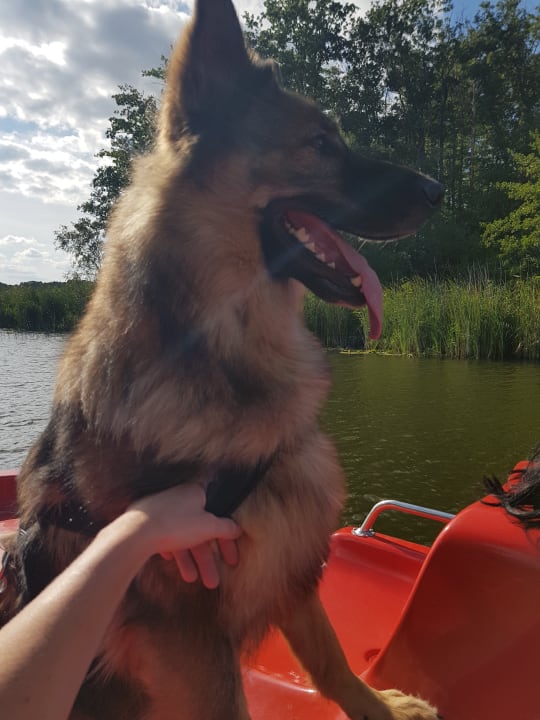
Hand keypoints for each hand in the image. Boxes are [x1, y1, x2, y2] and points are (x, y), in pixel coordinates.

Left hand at [125, 484, 241, 588]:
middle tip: (213, 581)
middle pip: (200, 529)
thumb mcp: (208, 527)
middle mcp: (180, 496)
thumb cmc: (176, 525)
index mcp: (196, 492)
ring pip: (181, 534)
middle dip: (206, 558)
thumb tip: (237, 528)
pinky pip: (164, 534)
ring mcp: (162, 507)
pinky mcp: (146, 519)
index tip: (230, 559)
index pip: (218, 515)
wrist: (135, 531)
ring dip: (188, 559)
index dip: (226, 540)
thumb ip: (226, 528)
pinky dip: (171, 547)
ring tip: (190, 579)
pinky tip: (170, 559)